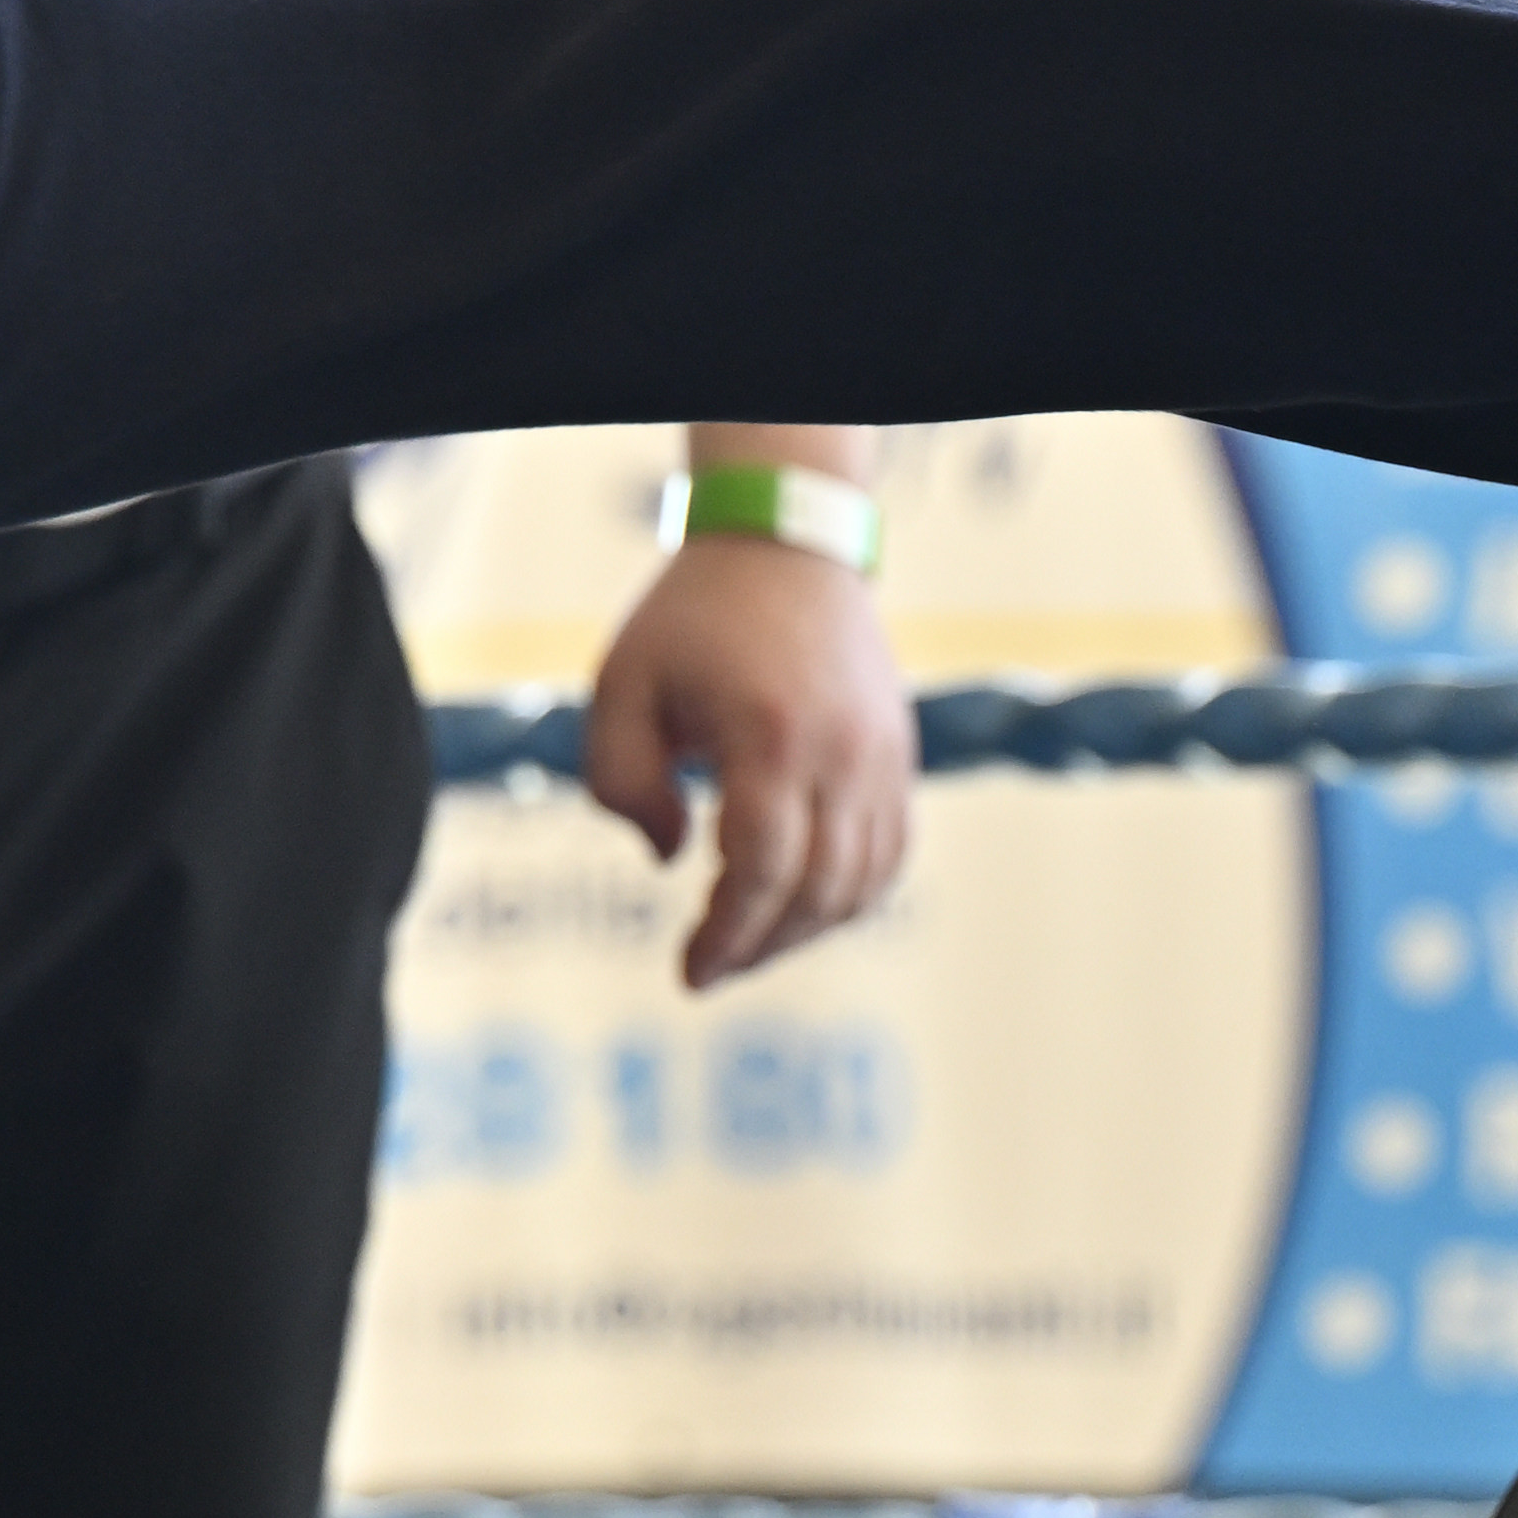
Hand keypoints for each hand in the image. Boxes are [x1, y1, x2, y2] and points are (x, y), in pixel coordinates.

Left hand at [582, 532, 918, 991]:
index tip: (688, 973)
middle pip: (817, 888)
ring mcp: (882, 755)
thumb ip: (621, 782)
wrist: (785, 544)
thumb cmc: (690, 618)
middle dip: (759, 944)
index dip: (726, 935)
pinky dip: (851, 895)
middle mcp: (842, 750)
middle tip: (707, 970)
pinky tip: (802, 908)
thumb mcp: (620, 686)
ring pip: (862, 881)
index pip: (761, 869)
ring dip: (805, 929)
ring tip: (747, 942)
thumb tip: (669, 859)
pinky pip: (891, 851)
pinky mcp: (897, 755)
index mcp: (770, 733)